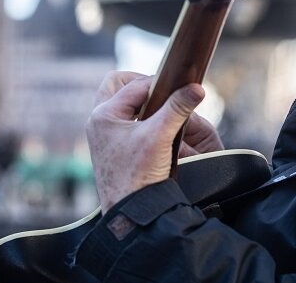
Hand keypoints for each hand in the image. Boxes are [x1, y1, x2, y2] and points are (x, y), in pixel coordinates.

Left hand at [86, 71, 210, 212]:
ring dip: (138, 101)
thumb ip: (178, 108)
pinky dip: (136, 117)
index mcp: (104, 114)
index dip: (159, 84)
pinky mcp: (109, 147)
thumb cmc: (138, 175)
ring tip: (159, 109)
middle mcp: (98, 121)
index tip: (180, 87)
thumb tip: (197, 88)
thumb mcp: (160, 136)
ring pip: (118, 103)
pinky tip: (153, 127)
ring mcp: (102, 135)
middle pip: (117, 86)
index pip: (135, 85)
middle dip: (140, 85)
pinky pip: (121, 120)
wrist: (129, 211)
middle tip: (161, 92)